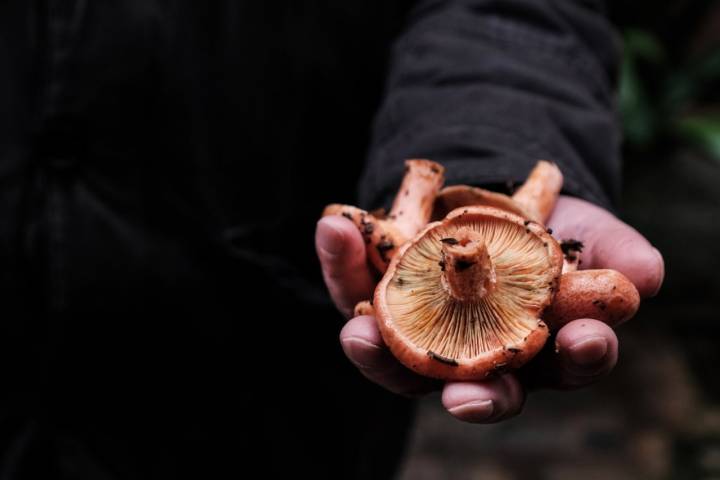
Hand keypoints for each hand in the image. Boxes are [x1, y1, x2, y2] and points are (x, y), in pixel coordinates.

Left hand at [315, 195, 663, 422]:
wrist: (496, 192)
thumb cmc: (552, 226)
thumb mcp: (591, 232)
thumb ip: (618, 252)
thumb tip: (645, 277)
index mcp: (542, 345)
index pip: (566, 365)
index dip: (580, 358)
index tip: (586, 340)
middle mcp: (481, 354)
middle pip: (476, 390)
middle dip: (473, 397)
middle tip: (463, 399)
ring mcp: (424, 332)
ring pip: (398, 361)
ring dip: (375, 354)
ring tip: (357, 335)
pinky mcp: (378, 298)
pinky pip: (354, 290)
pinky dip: (341, 262)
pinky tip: (334, 228)